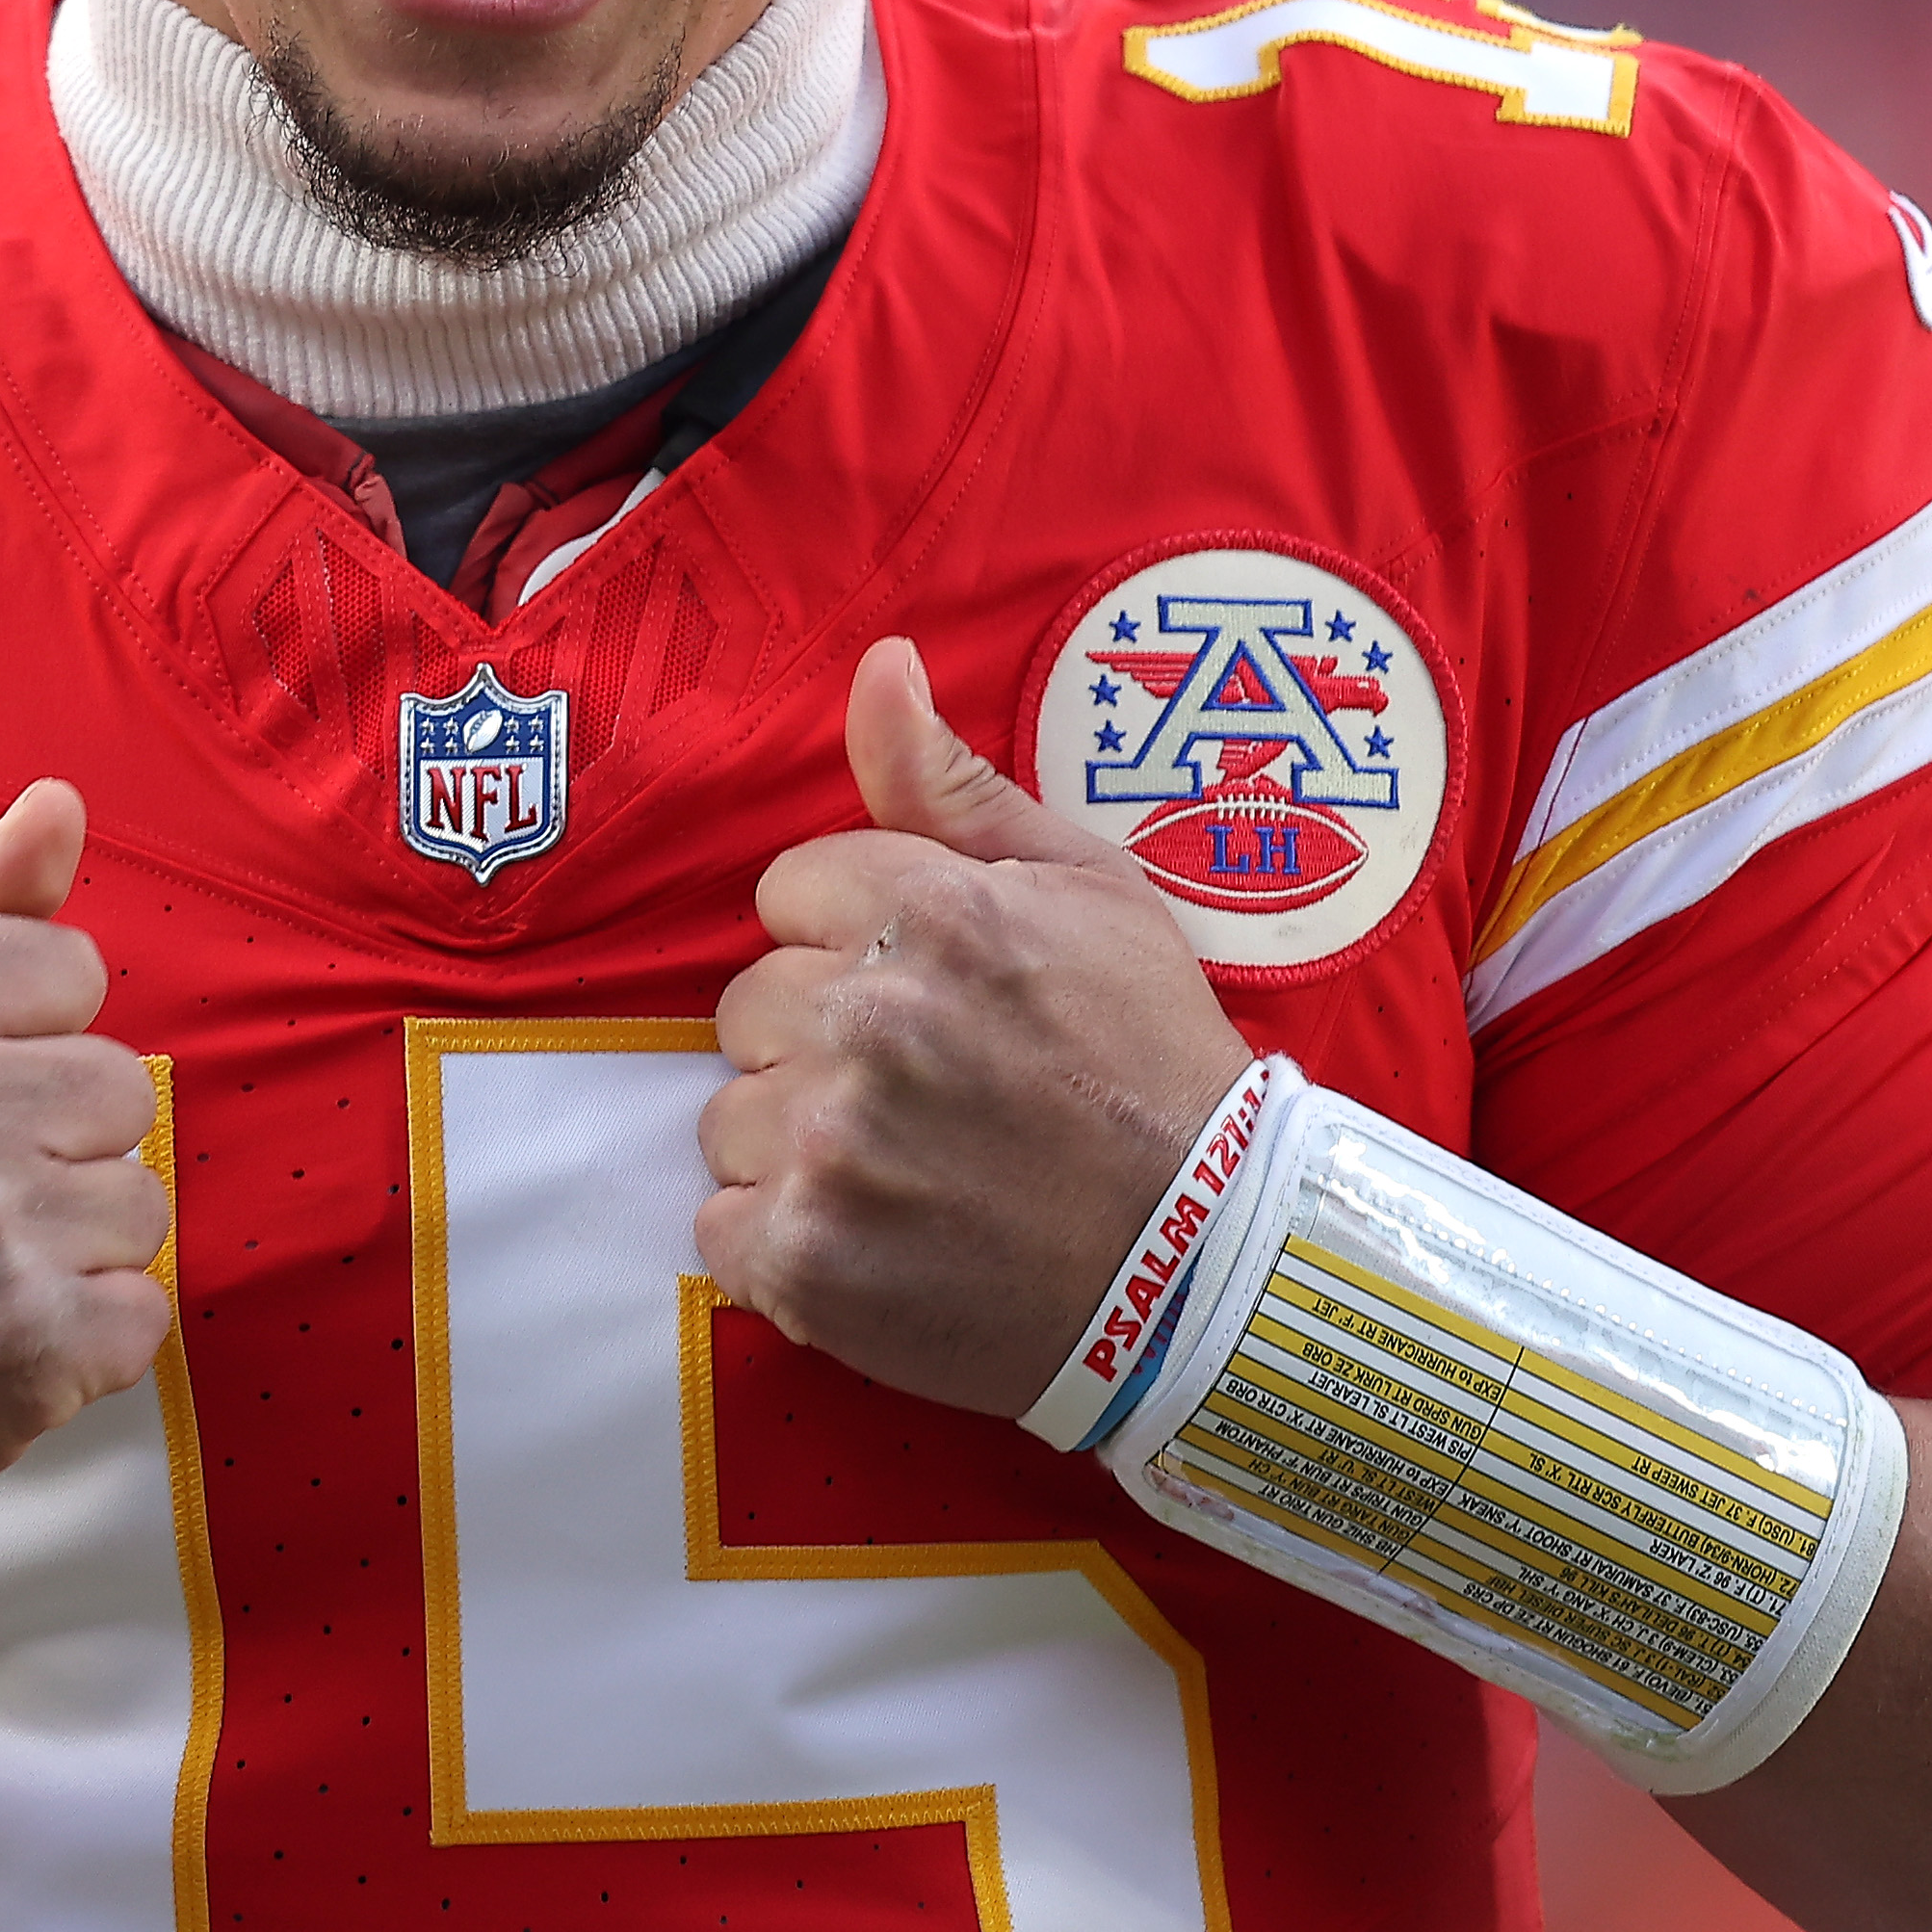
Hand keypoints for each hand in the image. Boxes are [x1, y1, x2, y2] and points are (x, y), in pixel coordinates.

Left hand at [696, 639, 1259, 1415]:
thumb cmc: (1153, 1066)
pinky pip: (723, 1231)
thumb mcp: (1090, 891)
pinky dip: (783, 1246)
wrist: (1208, 1267)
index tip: (927, 997)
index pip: (789, 893)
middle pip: (749, 1005)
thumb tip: (877, 664)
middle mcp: (863, 1017)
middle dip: (817, 1040)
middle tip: (924, 1092)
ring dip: (797, 1145)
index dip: (851, 942)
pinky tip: (876, 1242)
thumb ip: (954, 784)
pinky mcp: (805, 1260)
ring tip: (908, 1172)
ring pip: (730, 1118)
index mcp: (925, 910)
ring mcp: (827, 1144)